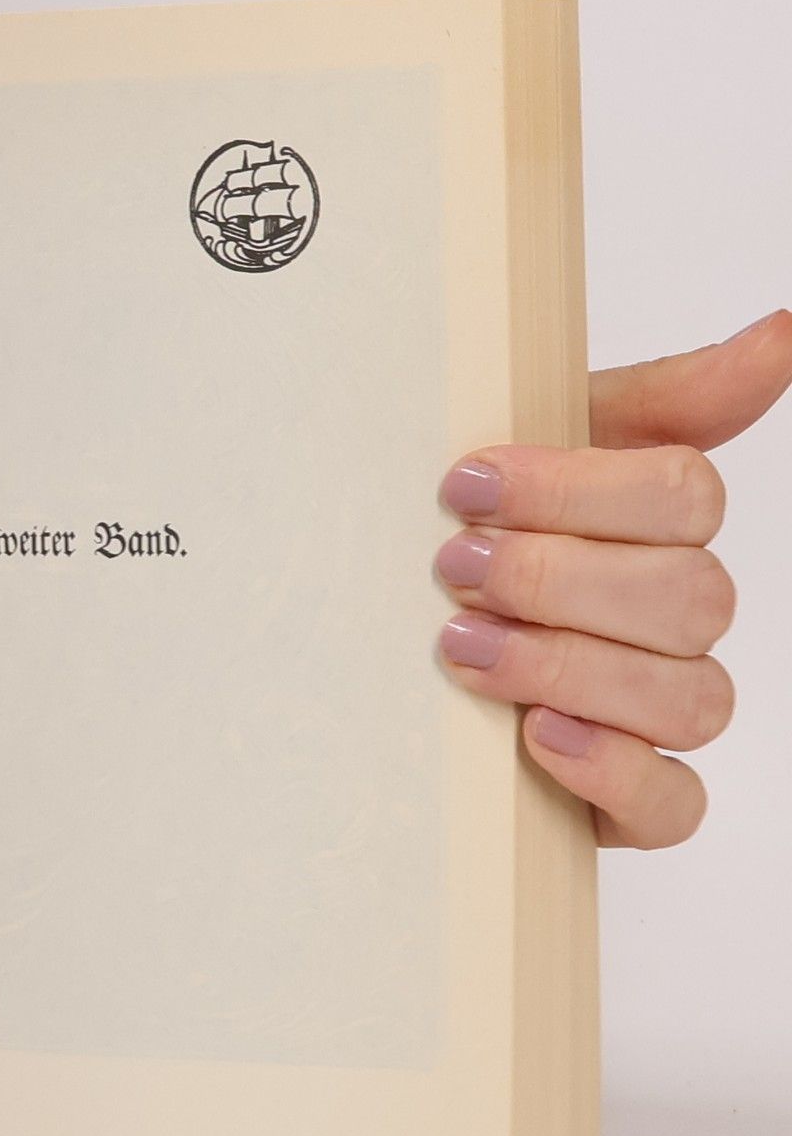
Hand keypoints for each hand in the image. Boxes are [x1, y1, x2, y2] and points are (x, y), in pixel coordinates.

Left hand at [435, 310, 791, 848]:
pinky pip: (674, 804)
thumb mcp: (536, 446)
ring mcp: (659, 712)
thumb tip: (785, 332)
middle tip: (454, 568)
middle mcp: (677, 618)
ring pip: (689, 697)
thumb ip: (663, 396)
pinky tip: (540, 736)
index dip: (576, 490)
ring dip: (569, 666)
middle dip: (557, 578)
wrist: (383, 644)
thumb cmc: (470, 535)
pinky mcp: (631, 799)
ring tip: (465, 648)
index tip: (466, 485)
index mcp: (660, 526)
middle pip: (688, 596)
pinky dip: (612, 770)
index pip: (683, 496)